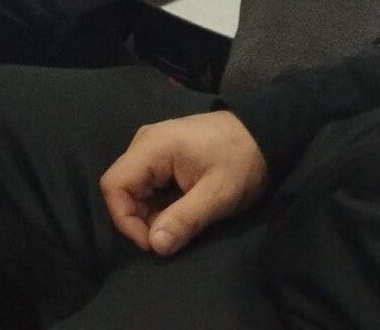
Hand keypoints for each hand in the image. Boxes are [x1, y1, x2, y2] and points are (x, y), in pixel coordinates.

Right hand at [98, 110, 267, 255]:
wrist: (264, 133)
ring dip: (151, 212)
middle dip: (140, 219)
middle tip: (172, 236)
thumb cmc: (241, 161)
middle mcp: (143, 143)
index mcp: (151, 147)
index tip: (153, 243)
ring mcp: (152, 146)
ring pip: (135, 187)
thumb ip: (184, 219)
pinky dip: (159, 203)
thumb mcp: (218, 195)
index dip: (125, 219)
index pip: (114, 185)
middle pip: (122, 187)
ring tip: (182, 223)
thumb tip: (155, 246)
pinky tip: (184, 209)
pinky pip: (148, 182)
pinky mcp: (163, 153)